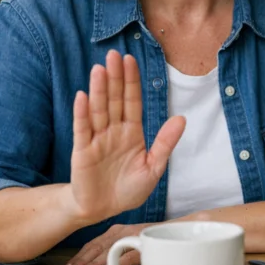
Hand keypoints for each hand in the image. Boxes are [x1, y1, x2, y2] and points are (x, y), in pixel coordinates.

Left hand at [63, 223, 151, 264]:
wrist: (180, 229)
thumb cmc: (153, 238)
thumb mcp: (130, 241)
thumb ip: (115, 249)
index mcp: (117, 230)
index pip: (93, 244)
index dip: (79, 256)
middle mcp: (123, 231)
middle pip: (98, 247)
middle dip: (82, 261)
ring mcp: (134, 237)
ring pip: (110, 251)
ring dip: (94, 263)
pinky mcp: (146, 244)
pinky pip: (128, 255)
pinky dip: (115, 263)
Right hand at [68, 50, 185, 223]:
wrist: (102, 210)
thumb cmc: (128, 189)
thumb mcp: (153, 168)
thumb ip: (165, 143)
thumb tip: (182, 118)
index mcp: (131, 133)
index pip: (132, 102)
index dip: (131, 82)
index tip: (131, 60)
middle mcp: (113, 131)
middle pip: (114, 100)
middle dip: (115, 78)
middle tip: (114, 54)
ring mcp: (97, 140)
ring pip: (99, 110)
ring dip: (99, 90)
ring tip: (100, 69)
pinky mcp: (82, 152)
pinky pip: (82, 130)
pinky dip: (82, 113)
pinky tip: (82, 96)